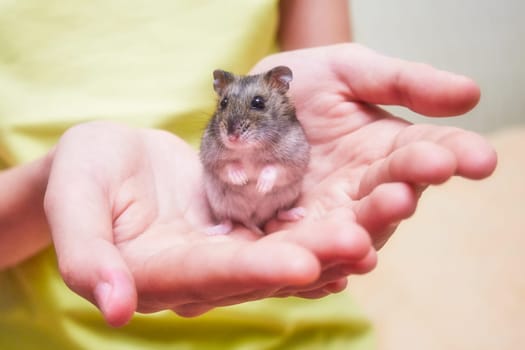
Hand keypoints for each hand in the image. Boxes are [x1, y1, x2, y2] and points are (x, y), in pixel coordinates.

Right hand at [44, 122, 374, 326]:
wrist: (108, 162)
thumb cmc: (82, 175)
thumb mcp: (73, 203)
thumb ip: (86, 255)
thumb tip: (114, 307)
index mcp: (155, 273)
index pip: (208, 276)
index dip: (253, 269)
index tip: (302, 263)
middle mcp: (196, 274)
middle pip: (257, 270)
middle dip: (310, 259)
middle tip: (359, 243)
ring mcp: (221, 254)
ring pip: (278, 255)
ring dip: (325, 249)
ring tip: (371, 237)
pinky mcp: (237, 231)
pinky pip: (281, 235)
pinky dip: (316, 234)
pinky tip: (354, 226)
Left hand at [252, 43, 496, 247]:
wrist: (242, 108)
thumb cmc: (300, 84)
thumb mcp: (347, 72)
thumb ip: (402, 82)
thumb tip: (471, 94)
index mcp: (385, 148)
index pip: (424, 151)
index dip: (451, 155)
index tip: (479, 159)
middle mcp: (363, 187)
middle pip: (388, 197)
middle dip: (398, 197)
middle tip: (404, 193)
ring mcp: (329, 214)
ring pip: (352, 230)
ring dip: (361, 231)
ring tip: (363, 230)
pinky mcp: (292, 232)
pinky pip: (307, 249)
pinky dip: (319, 259)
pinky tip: (329, 267)